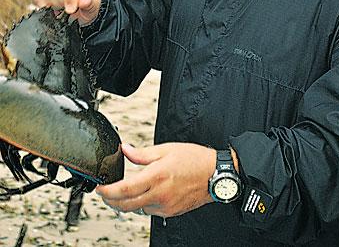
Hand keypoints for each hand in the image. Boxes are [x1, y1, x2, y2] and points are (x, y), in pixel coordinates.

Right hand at [32, 0, 101, 24]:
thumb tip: (85, 0)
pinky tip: (49, 3)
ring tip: (59, 5)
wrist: (79, 0)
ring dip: (51, 1)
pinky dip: (41, 0)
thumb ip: (90, 3)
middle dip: (60, 1)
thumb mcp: (94, 6)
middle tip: (65, 8)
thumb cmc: (88, 2)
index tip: (70, 10)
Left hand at [96, 142, 215, 217]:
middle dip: (111, 201)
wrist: (214, 175)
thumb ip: (142, 154)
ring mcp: (165, 205)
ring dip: (126, 203)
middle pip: (126, 204)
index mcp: (157, 176)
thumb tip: (125, 150)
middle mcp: (160, 194)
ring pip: (137, 209)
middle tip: (104, 193)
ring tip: (122, 192)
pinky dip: (141, 204)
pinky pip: (149, 211)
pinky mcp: (170, 211)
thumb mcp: (166, 149)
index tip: (100, 188)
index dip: (108, 191)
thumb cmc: (194, 159)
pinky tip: (142, 194)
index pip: (125, 188)